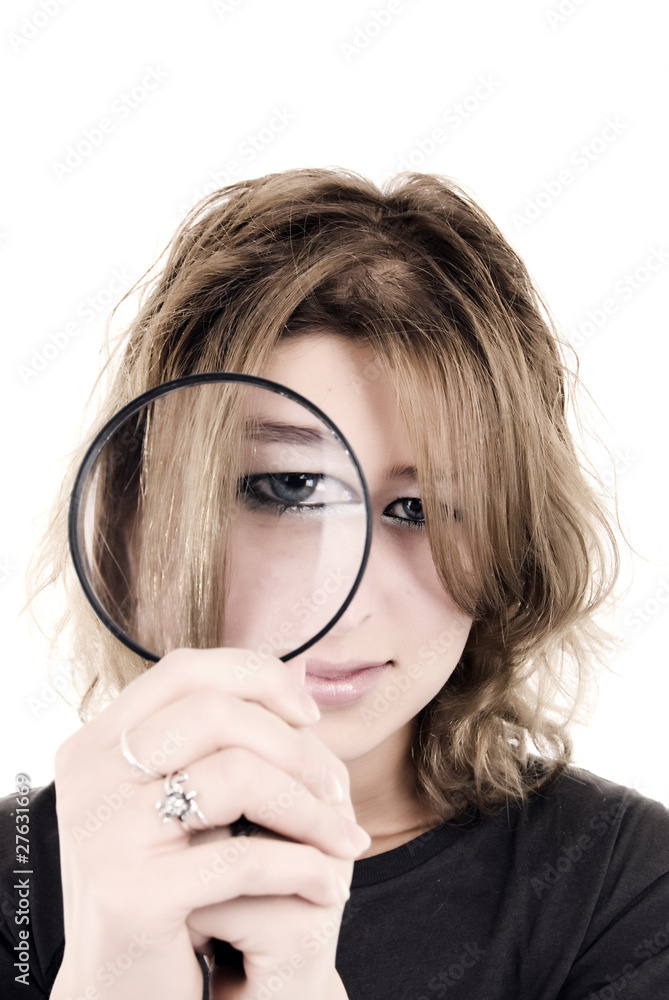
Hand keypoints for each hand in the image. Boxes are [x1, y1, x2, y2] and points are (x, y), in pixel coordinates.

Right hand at [50, 648, 368, 999]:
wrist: (122, 992)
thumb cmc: (165, 885)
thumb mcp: (175, 799)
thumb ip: (214, 740)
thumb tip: (302, 676)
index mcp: (97, 743)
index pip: (185, 670)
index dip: (257, 677)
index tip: (309, 714)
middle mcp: (89, 777)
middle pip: (215, 712)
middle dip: (294, 746)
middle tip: (337, 787)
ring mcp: (103, 832)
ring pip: (236, 776)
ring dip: (311, 809)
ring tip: (346, 840)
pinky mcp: (130, 892)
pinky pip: (244, 857)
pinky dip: (304, 867)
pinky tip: (328, 884)